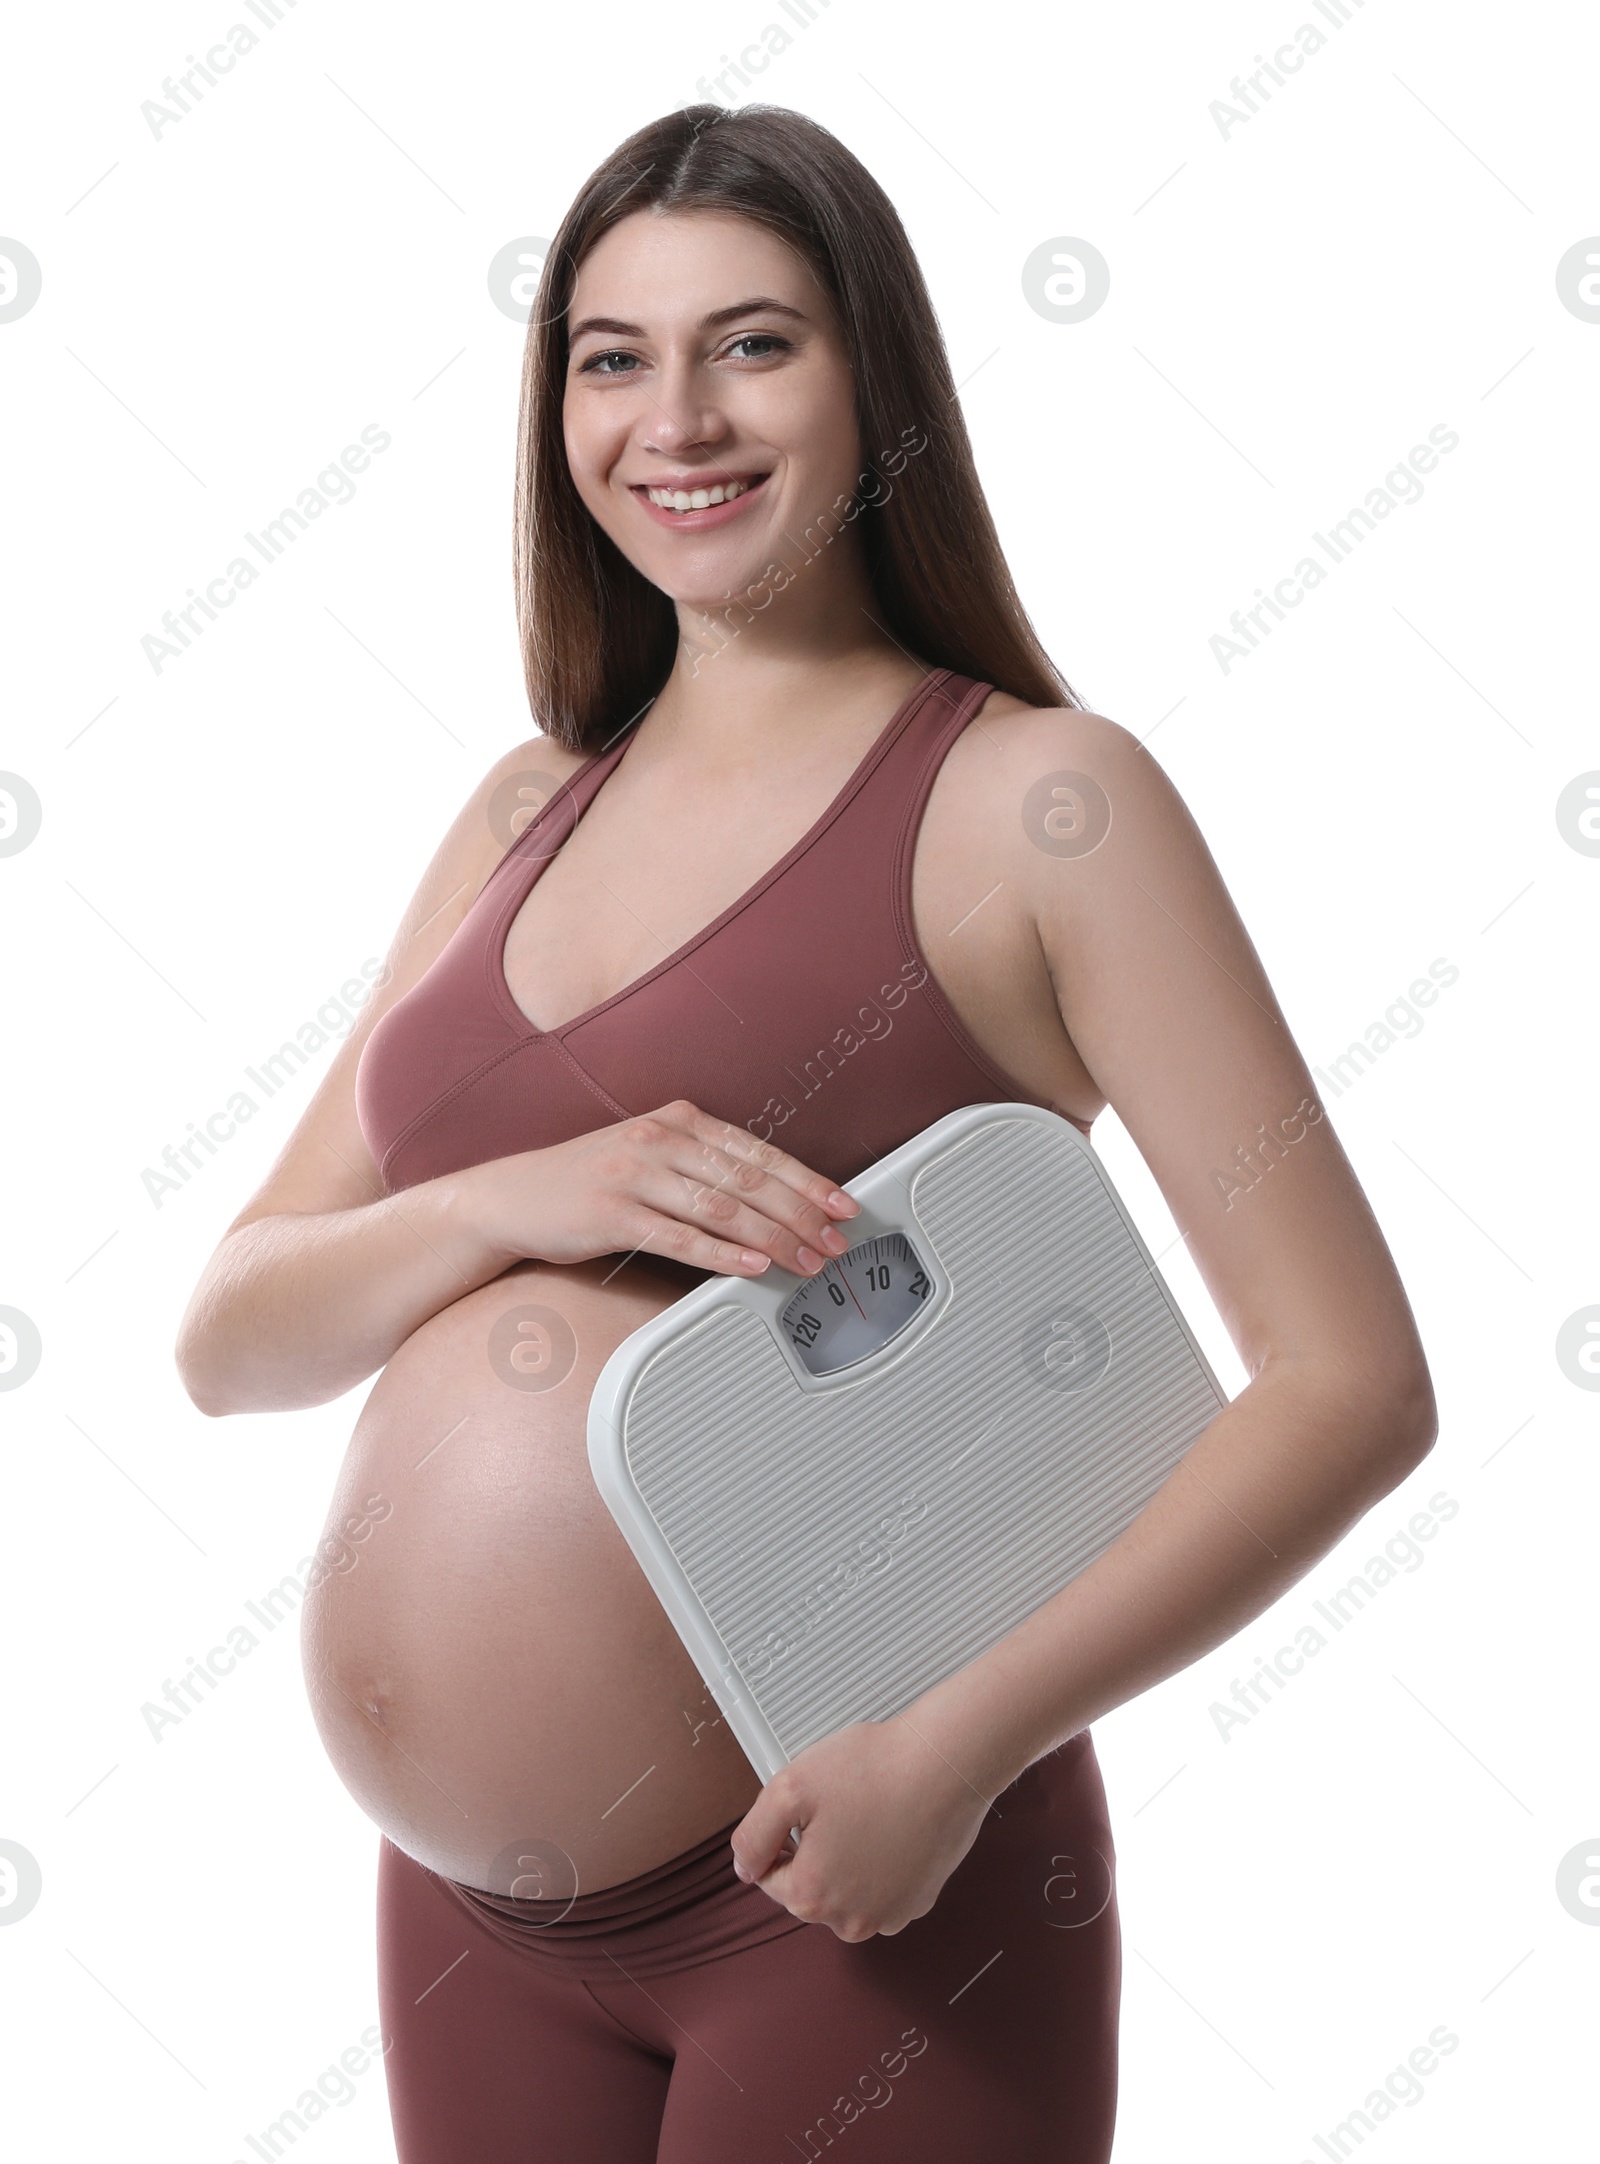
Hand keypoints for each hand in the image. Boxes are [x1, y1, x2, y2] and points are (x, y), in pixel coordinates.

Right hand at [464, 1099, 859, 1278]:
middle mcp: (659, 1139)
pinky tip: (752, 1267)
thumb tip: (772, 1200)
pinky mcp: (611, 1214)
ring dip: (773, 1238)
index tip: (844, 1204)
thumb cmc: (588, 1181)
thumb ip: (703, 1166)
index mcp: (678, 1119)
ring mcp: (634, 1174)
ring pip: (722, 1208)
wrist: (512, 1197)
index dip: (808, 1179)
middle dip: (802, 1213)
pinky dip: (722, 1254)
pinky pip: (679, 1237)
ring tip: (806, 1261)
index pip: (758, 1151)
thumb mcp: (649, 1154)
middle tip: (836, 1241)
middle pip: (749, 1179)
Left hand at [727, 1718, 996, 1940]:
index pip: (771, 1874)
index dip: (784, 1833)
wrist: (946, 1764)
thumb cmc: (875, 1770)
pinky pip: (883, 1887)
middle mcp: (850, 1920)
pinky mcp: (919, 1902)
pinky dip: (883, 1862)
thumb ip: (752, 1835)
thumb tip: (744, 1868)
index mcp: (812, 1897)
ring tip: (869, 1812)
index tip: (810, 1806)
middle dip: (817, 1847)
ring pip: (847, 1888)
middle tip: (840, 1804)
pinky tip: (893, 1825)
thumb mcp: (789, 1787)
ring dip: (850, 1858)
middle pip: (810, 1885)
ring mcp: (890, 1915)